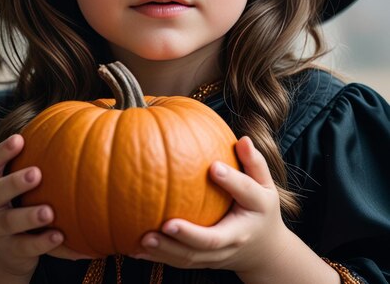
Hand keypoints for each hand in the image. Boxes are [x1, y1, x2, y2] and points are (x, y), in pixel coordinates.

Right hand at [0, 134, 89, 278]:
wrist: (4, 251)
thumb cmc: (18, 200)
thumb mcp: (17, 180)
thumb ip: (37, 156)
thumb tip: (86, 114)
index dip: (2, 152)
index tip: (20, 138)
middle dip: (15, 182)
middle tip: (36, 174)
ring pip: (9, 223)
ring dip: (29, 216)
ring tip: (49, 212)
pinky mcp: (10, 251)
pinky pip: (26, 247)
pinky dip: (43, 243)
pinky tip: (61, 236)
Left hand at [130, 137, 292, 278]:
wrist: (264, 252)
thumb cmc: (259, 207)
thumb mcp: (265, 183)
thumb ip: (254, 161)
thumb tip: (244, 139)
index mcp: (255, 209)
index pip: (245, 193)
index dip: (231, 181)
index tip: (213, 167)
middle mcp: (236, 237)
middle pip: (213, 240)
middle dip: (189, 235)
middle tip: (167, 224)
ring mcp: (218, 254)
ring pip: (192, 257)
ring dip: (166, 251)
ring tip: (143, 239)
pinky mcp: (203, 261)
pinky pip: (179, 261)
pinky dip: (158, 256)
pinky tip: (134, 248)